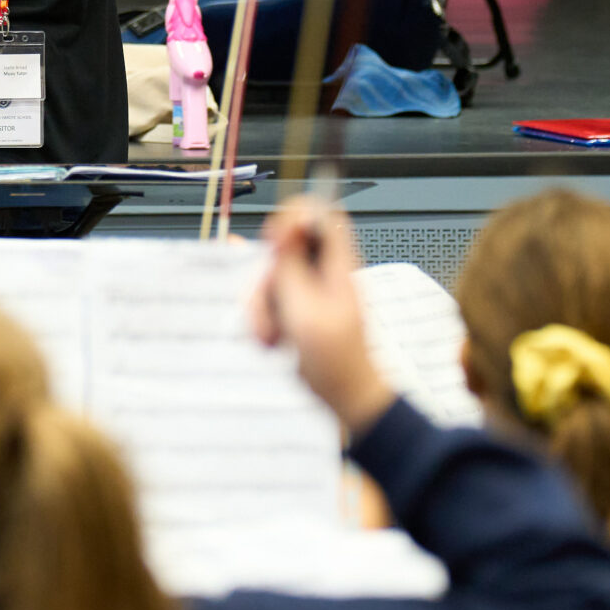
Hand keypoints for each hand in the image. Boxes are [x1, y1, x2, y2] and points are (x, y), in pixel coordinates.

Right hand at [250, 199, 394, 432]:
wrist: (346, 396)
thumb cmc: (336, 361)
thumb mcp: (306, 311)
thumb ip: (292, 266)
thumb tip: (286, 228)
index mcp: (337, 264)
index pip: (318, 214)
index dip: (292, 218)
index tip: (274, 243)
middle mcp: (324, 272)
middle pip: (283, 248)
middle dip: (267, 277)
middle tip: (270, 303)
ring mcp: (311, 291)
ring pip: (271, 276)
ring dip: (262, 305)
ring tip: (271, 334)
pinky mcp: (300, 309)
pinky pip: (271, 300)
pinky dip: (265, 318)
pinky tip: (271, 340)